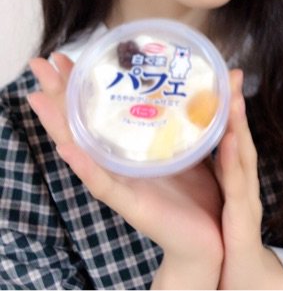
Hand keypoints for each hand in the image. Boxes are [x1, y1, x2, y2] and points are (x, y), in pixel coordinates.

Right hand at [28, 53, 223, 288]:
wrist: (209, 238)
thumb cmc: (199, 187)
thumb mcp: (203, 141)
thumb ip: (212, 109)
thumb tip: (232, 72)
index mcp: (131, 146)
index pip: (101, 109)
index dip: (83, 84)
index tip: (67, 56)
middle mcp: (118, 161)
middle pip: (81, 123)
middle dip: (59, 93)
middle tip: (40, 64)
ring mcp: (120, 182)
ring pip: (81, 149)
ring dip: (59, 123)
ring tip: (39, 98)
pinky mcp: (130, 203)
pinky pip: (103, 184)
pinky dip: (85, 166)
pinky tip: (69, 147)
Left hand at [215, 70, 282, 289]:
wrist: (222, 271)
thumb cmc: (215, 228)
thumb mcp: (207, 188)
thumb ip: (200, 160)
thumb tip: (179, 130)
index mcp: (229, 169)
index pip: (231, 128)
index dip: (231, 102)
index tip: (227, 73)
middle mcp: (240, 177)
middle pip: (240, 133)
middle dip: (237, 103)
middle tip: (234, 73)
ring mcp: (244, 196)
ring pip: (243, 153)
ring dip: (239, 124)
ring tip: (234, 96)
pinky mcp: (240, 217)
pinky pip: (236, 186)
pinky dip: (235, 162)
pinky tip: (230, 141)